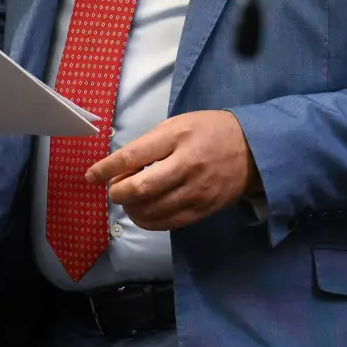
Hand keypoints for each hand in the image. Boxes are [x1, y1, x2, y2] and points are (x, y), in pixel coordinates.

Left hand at [88, 111, 258, 230]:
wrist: (254, 150)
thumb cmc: (211, 131)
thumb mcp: (180, 123)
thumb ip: (151, 143)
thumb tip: (122, 166)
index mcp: (177, 137)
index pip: (132, 157)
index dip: (106, 169)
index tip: (91, 176)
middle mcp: (186, 165)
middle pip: (139, 188)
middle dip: (118, 193)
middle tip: (114, 190)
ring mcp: (196, 190)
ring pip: (151, 210)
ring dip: (131, 209)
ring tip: (129, 201)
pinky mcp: (202, 209)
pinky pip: (168, 223)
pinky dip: (149, 221)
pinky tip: (144, 213)